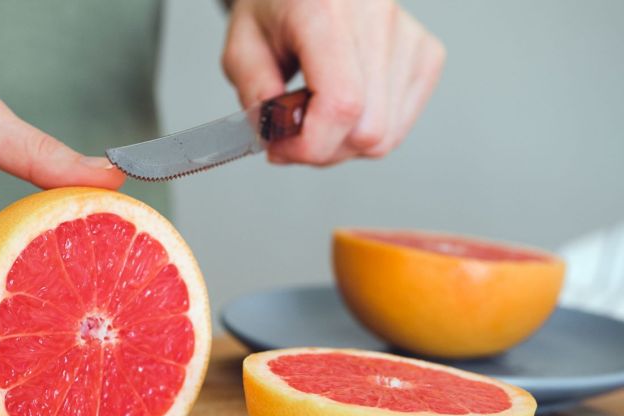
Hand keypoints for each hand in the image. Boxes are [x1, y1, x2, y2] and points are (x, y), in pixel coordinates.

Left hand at [222, 0, 445, 163]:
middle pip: (367, 131)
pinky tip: (343, 109)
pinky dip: (365, 132)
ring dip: (343, 144)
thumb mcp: (241, 46)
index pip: (342, 104)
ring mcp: (409, 37)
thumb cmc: (275, 7)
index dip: (310, 145)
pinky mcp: (427, 54)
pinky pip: (399, 126)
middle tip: (292, 134)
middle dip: (322, 150)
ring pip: (385, 137)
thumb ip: (254, 94)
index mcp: (326, 10)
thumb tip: (281, 138)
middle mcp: (377, 18)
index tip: (280, 149)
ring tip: (316, 116)